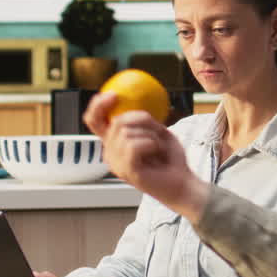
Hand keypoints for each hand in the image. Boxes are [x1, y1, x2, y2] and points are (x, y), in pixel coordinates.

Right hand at [83, 93, 206, 218]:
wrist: (183, 182)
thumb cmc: (170, 157)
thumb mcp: (156, 130)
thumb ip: (141, 119)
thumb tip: (132, 100)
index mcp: (114, 144)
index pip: (94, 122)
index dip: (97, 106)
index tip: (114, 94)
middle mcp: (110, 154)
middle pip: (117, 122)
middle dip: (142, 120)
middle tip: (157, 130)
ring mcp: (117, 164)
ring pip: (126, 133)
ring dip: (150, 135)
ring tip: (158, 147)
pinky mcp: (127, 171)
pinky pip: (134, 145)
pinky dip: (151, 143)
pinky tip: (158, 152)